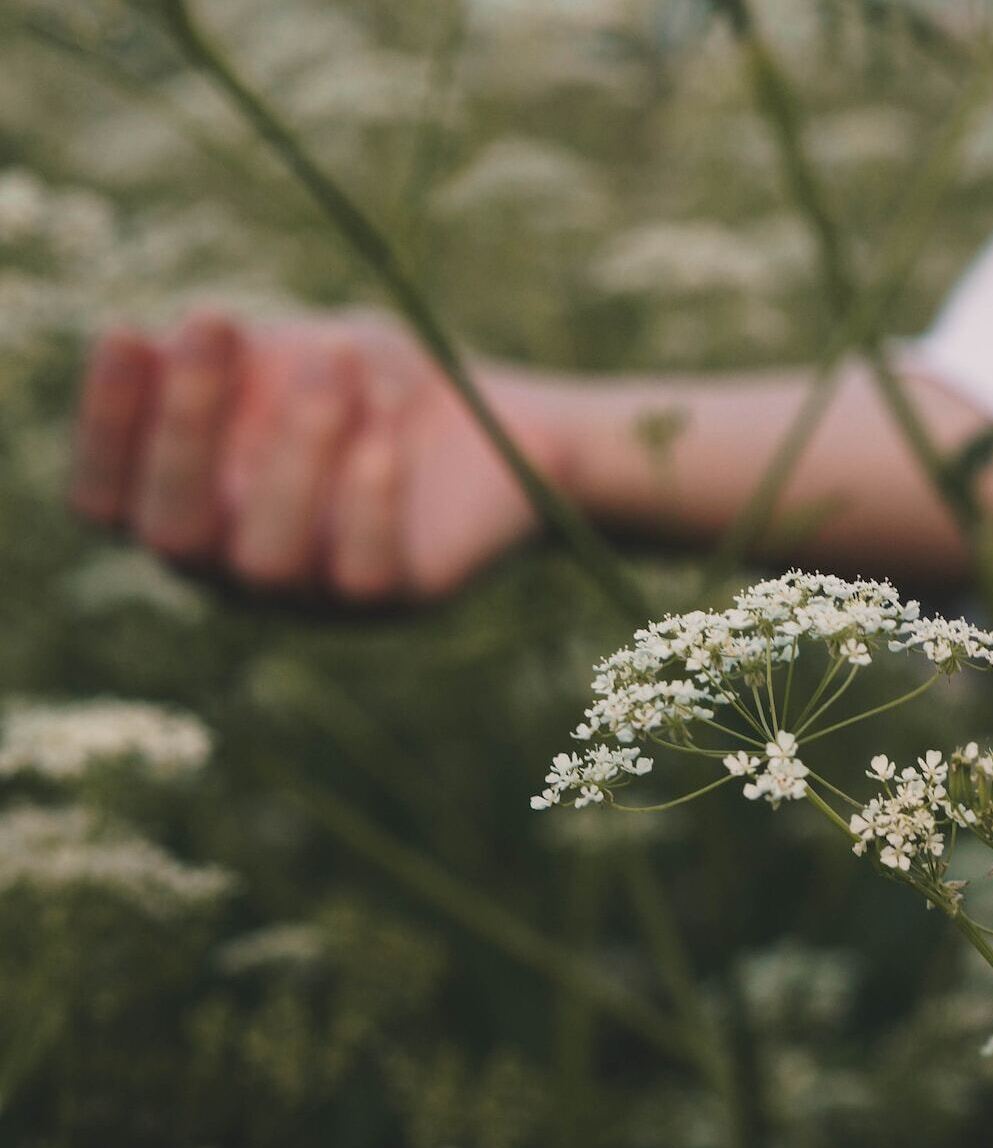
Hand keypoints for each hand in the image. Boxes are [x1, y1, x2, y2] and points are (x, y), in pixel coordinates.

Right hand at [69, 311, 574, 602]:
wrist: (507, 419)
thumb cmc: (375, 380)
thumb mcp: (299, 346)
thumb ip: (237, 355)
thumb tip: (170, 346)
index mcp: (190, 508)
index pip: (106, 498)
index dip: (103, 426)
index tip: (127, 332)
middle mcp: (239, 568)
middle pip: (174, 532)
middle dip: (185, 423)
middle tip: (212, 320)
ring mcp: (318, 596)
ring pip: (269, 558)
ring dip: (297, 448)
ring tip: (338, 358)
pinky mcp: (401, 599)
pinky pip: (364, 571)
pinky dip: (368, 499)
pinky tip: (385, 433)